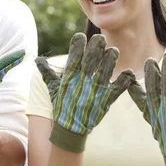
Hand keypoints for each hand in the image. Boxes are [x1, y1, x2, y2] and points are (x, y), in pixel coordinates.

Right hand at [36, 33, 132, 152]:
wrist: (70, 130)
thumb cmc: (61, 107)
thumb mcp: (52, 89)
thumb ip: (47, 73)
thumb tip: (37, 60)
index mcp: (70, 78)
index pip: (74, 57)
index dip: (77, 45)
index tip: (81, 36)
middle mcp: (82, 82)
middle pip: (91, 60)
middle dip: (96, 48)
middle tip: (101, 38)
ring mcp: (95, 91)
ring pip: (105, 71)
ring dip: (110, 60)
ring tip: (114, 51)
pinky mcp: (106, 101)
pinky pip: (117, 89)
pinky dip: (124, 81)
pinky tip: (129, 73)